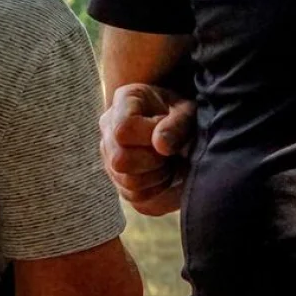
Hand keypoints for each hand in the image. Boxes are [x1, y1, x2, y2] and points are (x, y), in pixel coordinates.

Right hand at [99, 83, 195, 216]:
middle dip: (153, 161)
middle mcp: (108, 125)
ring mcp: (108, 152)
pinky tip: (161, 172)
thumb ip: (176, 125)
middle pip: (120, 160)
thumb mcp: (187, 111)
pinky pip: (132, 195)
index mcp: (125, 100)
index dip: (148, 138)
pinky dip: (154, 189)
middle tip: (169, 152)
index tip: (166, 134)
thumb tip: (160, 145)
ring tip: (167, 162)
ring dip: (156, 177)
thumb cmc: (181, 112)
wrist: (175, 121)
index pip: (123, 129)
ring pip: (127, 182)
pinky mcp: (115, 175)